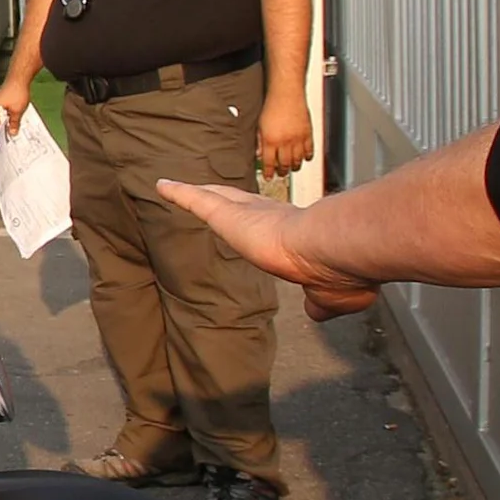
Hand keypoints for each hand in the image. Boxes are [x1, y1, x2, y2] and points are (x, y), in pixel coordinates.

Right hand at [0, 82, 34, 136]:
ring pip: (3, 116)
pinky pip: (6, 110)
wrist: (20, 77)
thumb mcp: (17, 111)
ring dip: (10, 119)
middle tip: (16, 130)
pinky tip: (18, 112)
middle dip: (8, 126)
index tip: (11, 136)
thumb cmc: (16, 90)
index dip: (4, 133)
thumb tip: (12, 132)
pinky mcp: (3, 99)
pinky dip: (11, 113)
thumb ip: (14, 123)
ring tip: (18, 119)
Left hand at [156, 179, 378, 318]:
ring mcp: (249, 213)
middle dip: (229, 198)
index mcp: (296, 236)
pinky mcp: (228, 214)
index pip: (277, 225)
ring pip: (217, 197)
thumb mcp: (331, 296)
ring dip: (200, 193)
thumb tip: (316, 313)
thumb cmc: (338, 273)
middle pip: (243, 203)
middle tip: (213, 194)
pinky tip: (161, 186)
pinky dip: (178, 193)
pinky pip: (197, 200)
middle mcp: (272, 217)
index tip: (257, 224)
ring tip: (180, 187)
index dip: (266, 222)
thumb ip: (320, 302)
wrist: (330, 250)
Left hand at [256, 87, 312, 181]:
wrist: (287, 94)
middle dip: (283, 171)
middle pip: (285, 164)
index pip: (269, 163)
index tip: (269, 177)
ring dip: (295, 166)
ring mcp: (298, 138)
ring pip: (298, 159)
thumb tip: (259, 154)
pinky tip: (305, 158)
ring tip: (292, 168)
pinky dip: (308, 156)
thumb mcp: (260, 126)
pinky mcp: (308, 133)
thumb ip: (260, 142)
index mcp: (271, 141)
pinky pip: (310, 150)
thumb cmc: (272, 107)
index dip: (269, 172)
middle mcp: (285, 142)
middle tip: (281, 174)